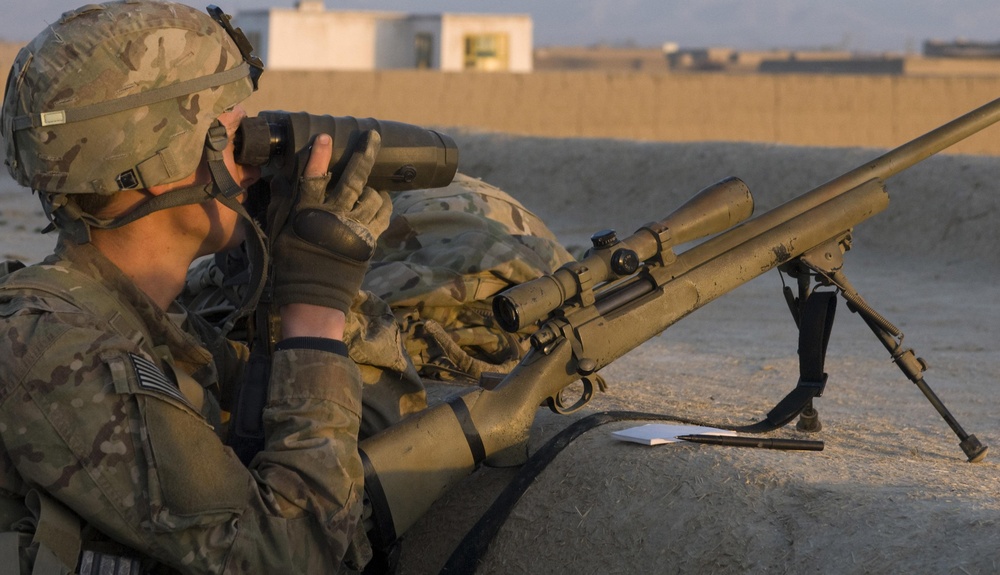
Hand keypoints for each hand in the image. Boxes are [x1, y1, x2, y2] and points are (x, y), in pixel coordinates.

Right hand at [269, 130, 391, 314]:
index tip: (326, 137)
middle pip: (353, 180)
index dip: (319, 155)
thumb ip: (282, 202)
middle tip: (372, 137)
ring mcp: (354, 229)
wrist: (313, 299)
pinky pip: (382, 216)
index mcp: (307, 212)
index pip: (313, 177)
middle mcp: (334, 217)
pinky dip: (383, 205)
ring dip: (373, 187)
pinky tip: (380, 200)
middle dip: (364, 155)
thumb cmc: (290, 264)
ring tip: (371, 184)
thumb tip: (282, 176)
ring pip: (372, 197)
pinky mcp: (368, 242)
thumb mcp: (278, 231)